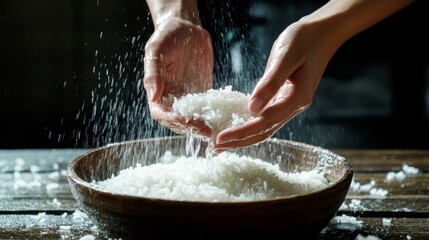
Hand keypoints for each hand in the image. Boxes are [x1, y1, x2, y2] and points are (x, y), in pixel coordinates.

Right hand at [143, 17, 213, 136]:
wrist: (186, 28)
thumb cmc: (167, 36)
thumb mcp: (156, 50)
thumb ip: (153, 73)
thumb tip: (153, 96)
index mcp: (157, 90)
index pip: (161, 113)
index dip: (173, 120)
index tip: (186, 121)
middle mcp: (171, 97)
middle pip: (178, 121)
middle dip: (191, 128)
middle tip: (207, 131)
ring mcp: (187, 97)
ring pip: (193, 119)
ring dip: (203, 126)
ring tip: (217, 130)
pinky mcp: (202, 94)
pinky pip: (207, 108)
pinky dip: (215, 116)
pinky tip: (226, 119)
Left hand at [213, 20, 339, 151]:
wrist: (322, 33)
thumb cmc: (304, 40)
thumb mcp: (285, 57)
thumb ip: (270, 83)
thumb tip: (252, 109)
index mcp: (297, 98)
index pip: (264, 122)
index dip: (241, 132)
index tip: (220, 138)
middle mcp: (294, 106)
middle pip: (264, 131)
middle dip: (239, 141)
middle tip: (214, 148)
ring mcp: (290, 104)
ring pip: (265, 127)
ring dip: (243, 137)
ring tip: (221, 144)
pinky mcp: (284, 98)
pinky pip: (266, 117)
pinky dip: (250, 125)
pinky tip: (236, 127)